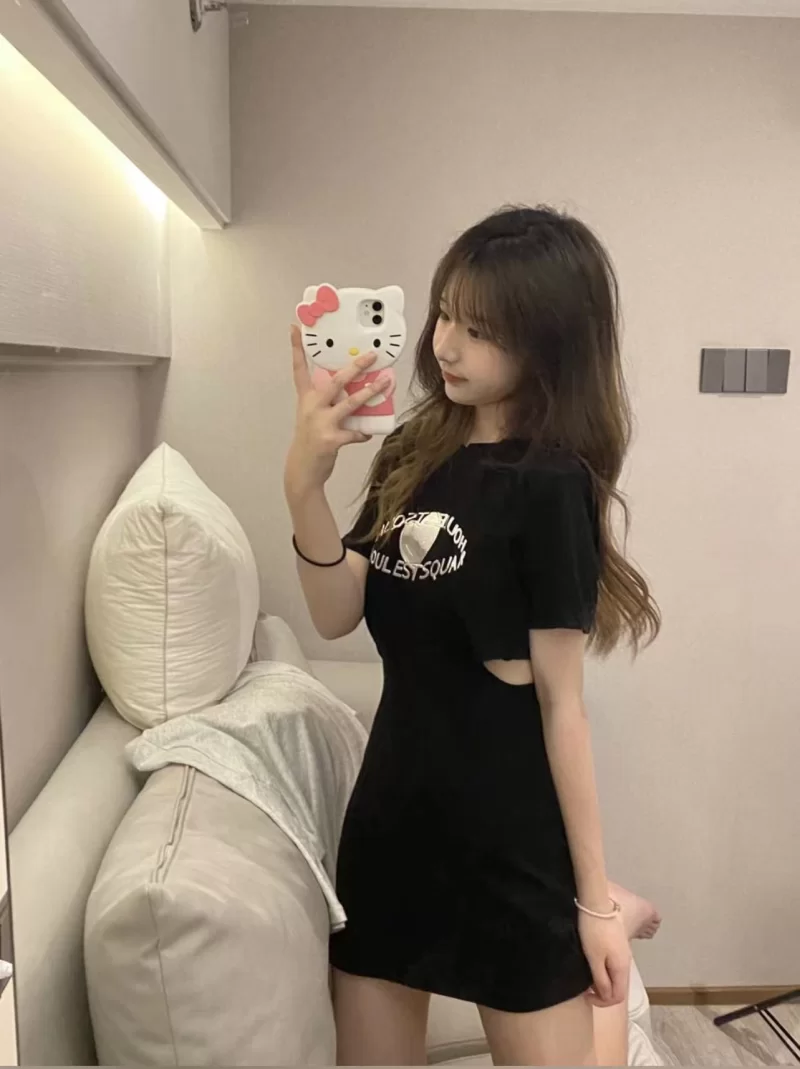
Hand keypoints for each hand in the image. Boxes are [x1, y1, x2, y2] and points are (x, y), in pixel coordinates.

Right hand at [284, 325, 389, 496]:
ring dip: (370, 393)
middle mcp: (311, 407)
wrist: (302, 470)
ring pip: (350, 403)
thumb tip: (357, 390)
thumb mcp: (314, 416)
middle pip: (335, 381)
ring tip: (386, 383)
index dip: (296, 348)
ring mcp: (320, 423)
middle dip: (355, 367)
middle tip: (371, 356)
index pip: (299, 369)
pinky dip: (364, 432)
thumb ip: (329, 402)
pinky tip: (367, 433)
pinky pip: (355, 432)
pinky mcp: (330, 439)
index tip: (295, 327)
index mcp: (306, 399)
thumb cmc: (311, 439)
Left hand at [578, 912, 630, 1008]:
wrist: (597, 904)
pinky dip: (604, 970)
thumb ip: (601, 980)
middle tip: (585, 986)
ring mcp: (623, 951)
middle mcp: (626, 962)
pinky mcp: (617, 943)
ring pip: (615, 975)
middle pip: (617, 987)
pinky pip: (613, 965)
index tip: (586, 995)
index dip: (601, 1002)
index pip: (617, 997)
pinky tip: (593, 963)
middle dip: (601, 992)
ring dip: (602, 981)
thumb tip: (605, 997)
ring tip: (587, 975)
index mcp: (621, 968)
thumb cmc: (594, 932)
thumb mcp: (594, 959)